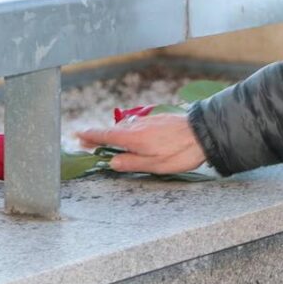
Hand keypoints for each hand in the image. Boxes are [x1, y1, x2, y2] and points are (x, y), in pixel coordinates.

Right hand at [76, 113, 205, 173]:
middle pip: (113, 132)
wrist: (205, 132)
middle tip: (89, 145)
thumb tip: (111, 162)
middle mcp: (138, 126)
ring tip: (111, 145)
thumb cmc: (182, 152)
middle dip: (101, 138)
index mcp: (134, 138)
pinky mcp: (158, 118)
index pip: (105, 136)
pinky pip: (138, 126)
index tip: (77, 136)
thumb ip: (132, 163)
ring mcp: (148, 120)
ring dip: (117, 136)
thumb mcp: (156, 165)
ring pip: (126, 128)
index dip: (89, 136)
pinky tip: (136, 139)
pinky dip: (130, 132)